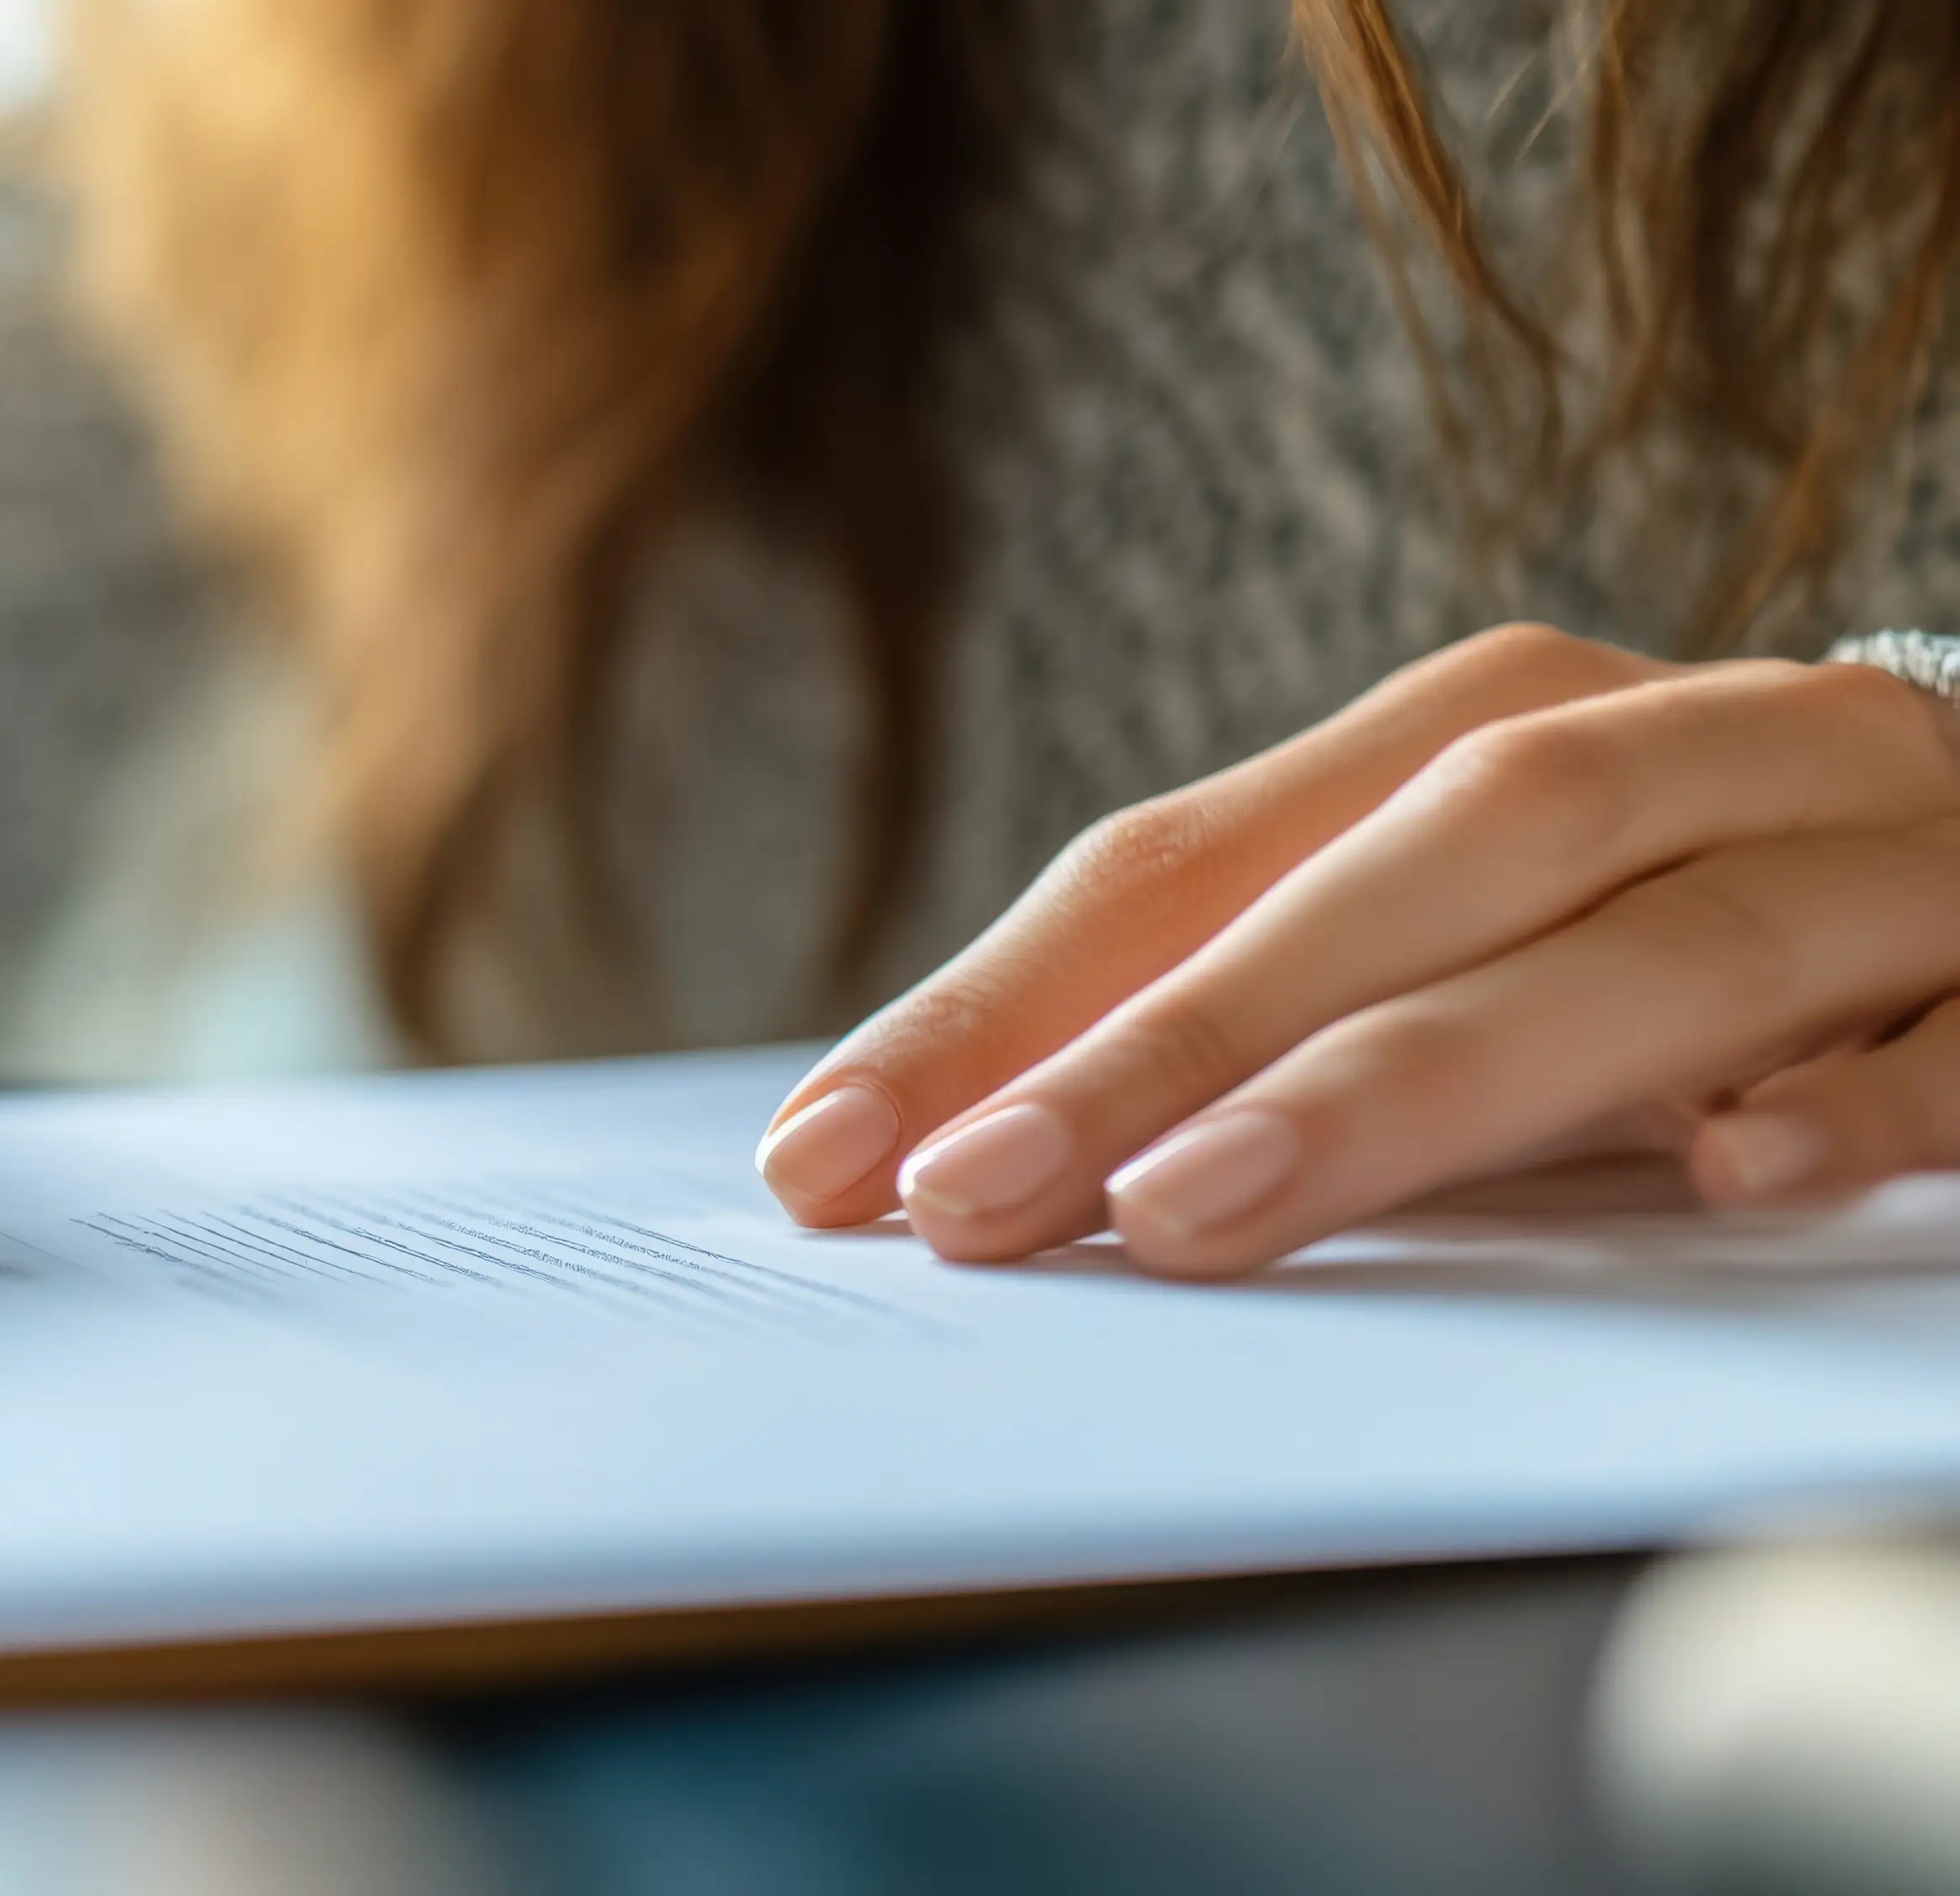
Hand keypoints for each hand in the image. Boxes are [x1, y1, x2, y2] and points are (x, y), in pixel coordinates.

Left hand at [756, 621, 1959, 1274]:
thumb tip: (967, 1151)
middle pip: (1409, 875)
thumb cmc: (1686, 924)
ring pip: (1646, 949)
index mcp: (1492, 726)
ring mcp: (1880, 858)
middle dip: (1174, 1040)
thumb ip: (1267, 1016)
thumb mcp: (1455, 942)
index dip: (1003, 1003)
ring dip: (1415, 1078)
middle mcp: (1684, 751)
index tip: (827, 1157)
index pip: (1196, 856)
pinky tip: (1731, 1177)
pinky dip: (1854, 1100)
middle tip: (977, 1200)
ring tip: (1205, 1210)